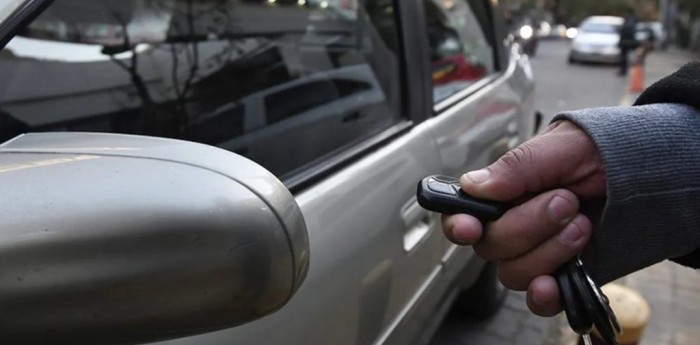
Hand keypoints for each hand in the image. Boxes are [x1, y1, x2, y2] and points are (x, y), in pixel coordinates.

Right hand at [442, 120, 605, 315]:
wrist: (646, 172)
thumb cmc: (598, 150)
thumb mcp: (560, 146)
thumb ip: (517, 167)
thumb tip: (472, 185)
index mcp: (501, 193)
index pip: (462, 215)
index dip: (459, 225)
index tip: (471, 227)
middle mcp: (511, 226)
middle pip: (491, 246)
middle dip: (528, 225)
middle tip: (566, 200)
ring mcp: (536, 253)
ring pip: (514, 273)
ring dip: (548, 251)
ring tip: (582, 224)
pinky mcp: (561, 276)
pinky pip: (540, 300)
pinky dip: (545, 296)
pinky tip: (555, 284)